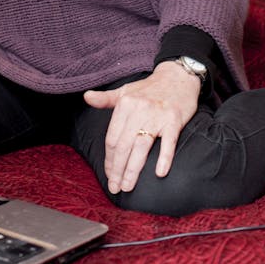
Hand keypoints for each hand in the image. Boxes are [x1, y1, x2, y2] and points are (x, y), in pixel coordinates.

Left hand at [83, 61, 200, 194]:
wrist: (178, 76)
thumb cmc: (149, 88)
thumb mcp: (125, 91)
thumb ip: (105, 98)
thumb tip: (86, 97)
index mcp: (125, 104)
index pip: (112, 138)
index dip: (109, 159)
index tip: (108, 173)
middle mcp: (139, 109)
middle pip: (123, 145)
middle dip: (117, 169)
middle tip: (115, 187)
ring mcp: (157, 115)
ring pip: (141, 147)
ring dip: (133, 170)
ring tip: (127, 186)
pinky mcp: (174, 120)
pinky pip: (168, 142)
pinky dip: (164, 157)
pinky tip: (159, 173)